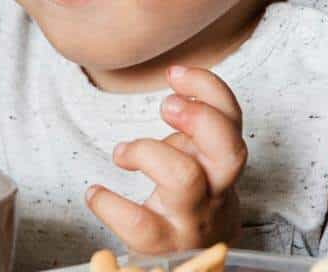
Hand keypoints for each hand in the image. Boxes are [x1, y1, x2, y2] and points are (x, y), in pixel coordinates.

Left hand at [85, 65, 245, 253]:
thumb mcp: (199, 159)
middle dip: (199, 118)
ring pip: (184, 179)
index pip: (231, 121)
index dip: (209, 90)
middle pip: (227, 151)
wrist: (197, 258)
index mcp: (221, 164)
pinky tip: (95, 193)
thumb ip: (194, 128)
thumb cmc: (193, 199)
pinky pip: (139, 224)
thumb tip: (177, 89)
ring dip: (148, 152)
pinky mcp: (164, 245)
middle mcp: (214, 192)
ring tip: (123, 152)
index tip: (175, 74)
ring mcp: (191, 219)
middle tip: (166, 105)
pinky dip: (109, 204)